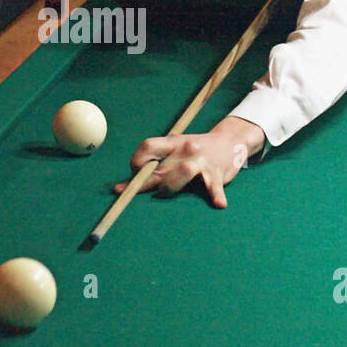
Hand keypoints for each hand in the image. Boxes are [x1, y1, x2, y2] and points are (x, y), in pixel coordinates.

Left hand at [114, 116, 266, 209]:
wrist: (229, 142)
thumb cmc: (192, 152)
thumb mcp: (172, 153)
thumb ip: (149, 171)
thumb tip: (118, 189)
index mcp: (171, 142)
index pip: (148, 146)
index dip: (137, 162)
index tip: (135, 173)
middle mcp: (185, 149)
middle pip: (160, 167)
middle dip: (147, 183)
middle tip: (145, 191)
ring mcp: (202, 161)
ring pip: (184, 172)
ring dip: (172, 186)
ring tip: (166, 193)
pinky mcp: (217, 173)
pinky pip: (215, 187)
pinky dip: (217, 196)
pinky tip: (219, 204)